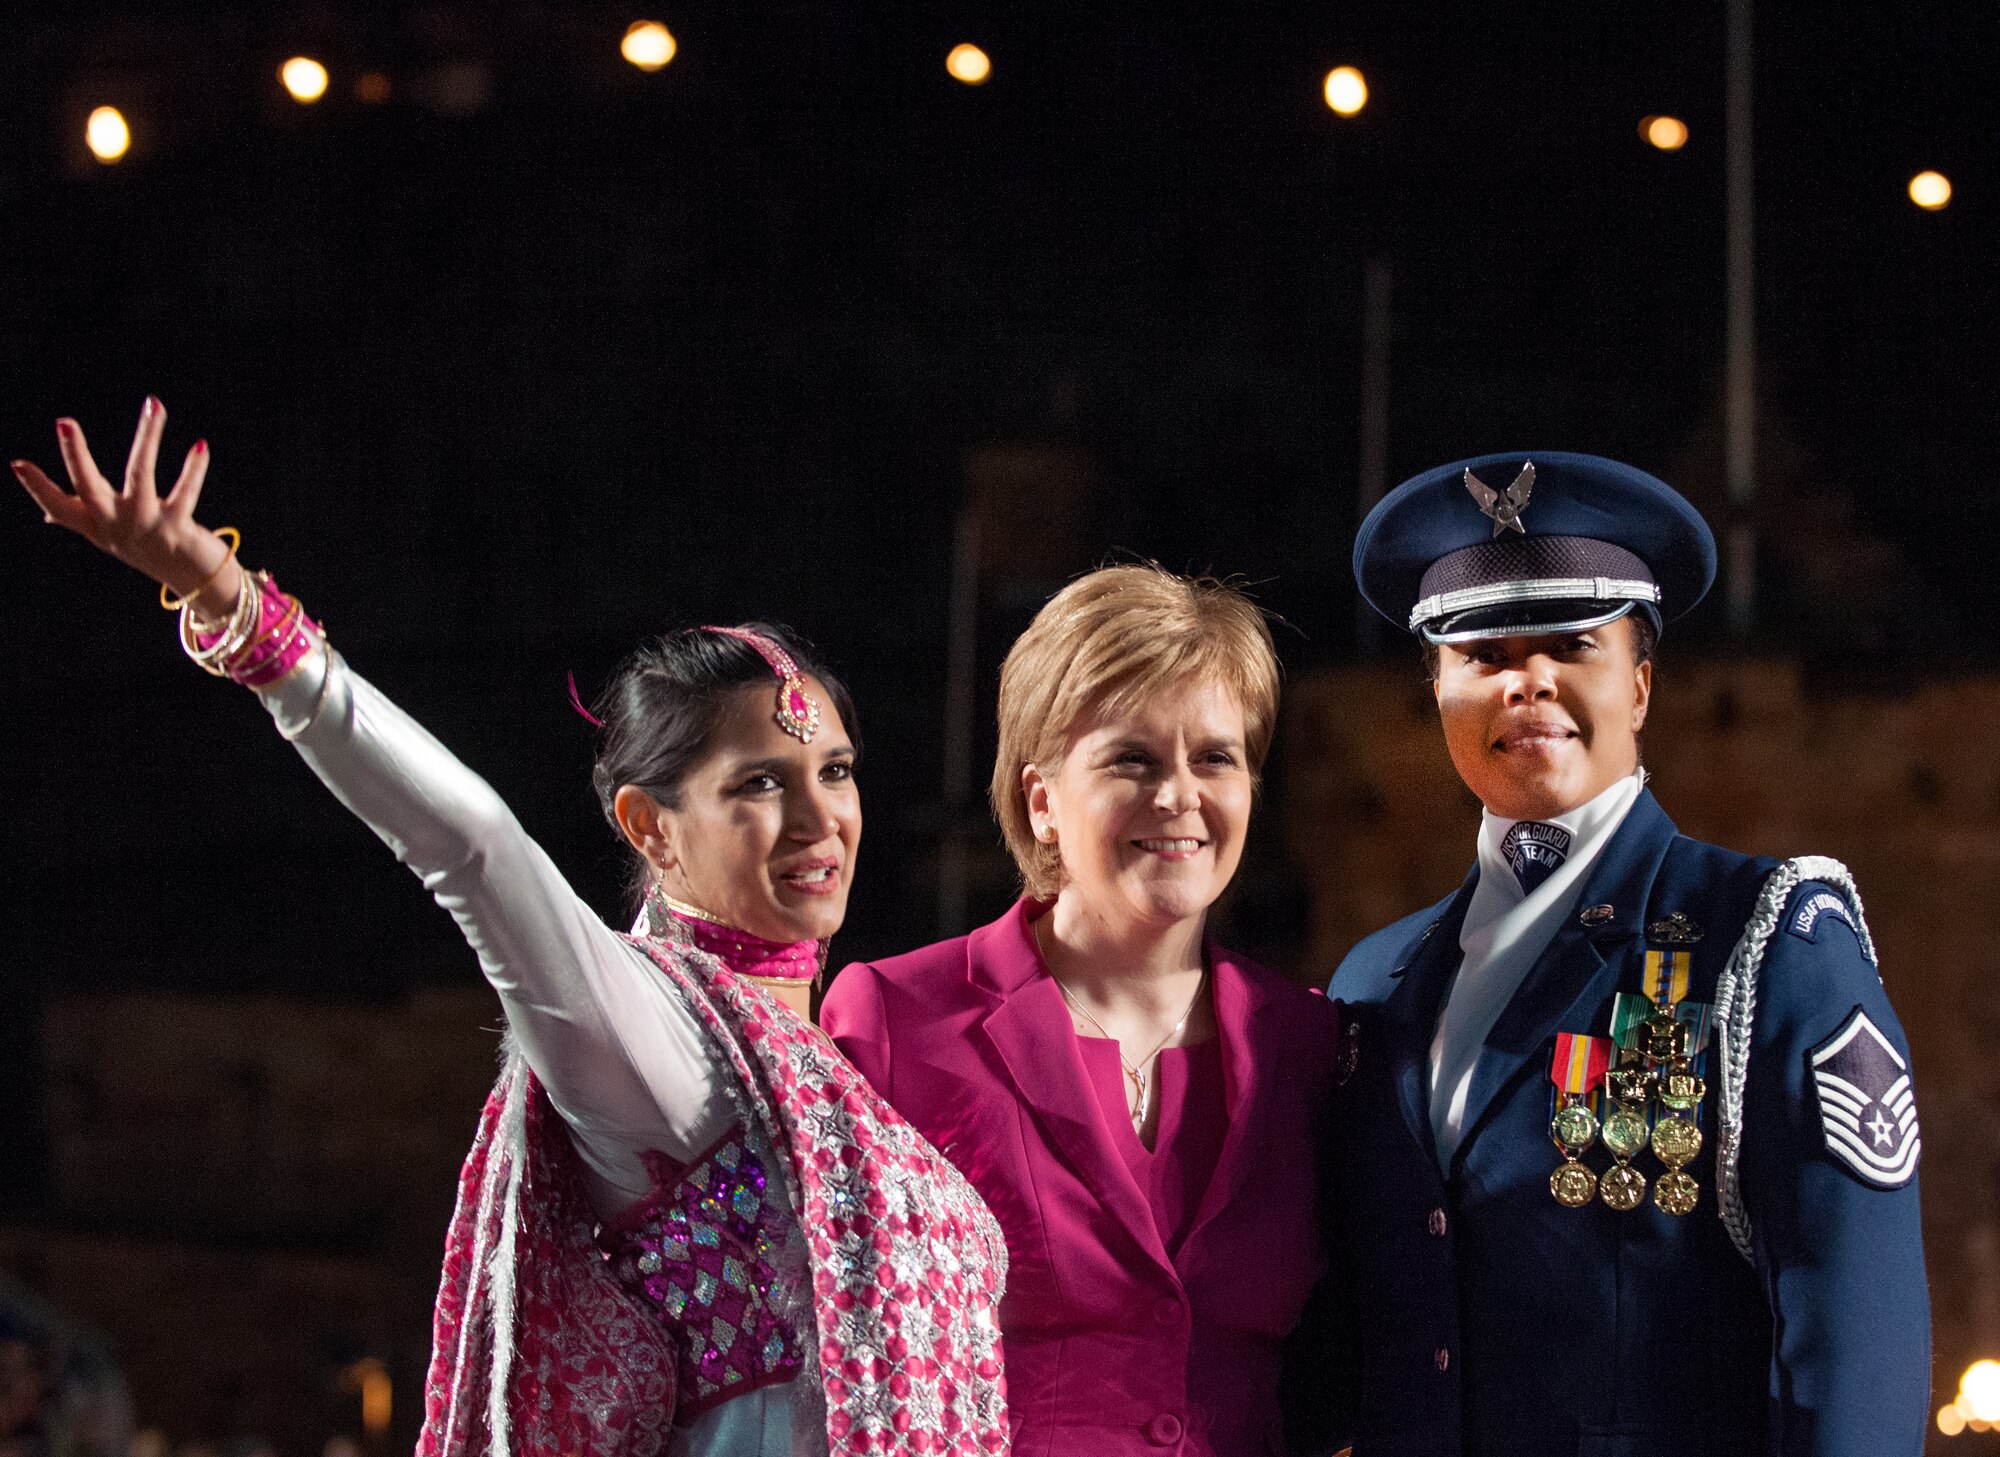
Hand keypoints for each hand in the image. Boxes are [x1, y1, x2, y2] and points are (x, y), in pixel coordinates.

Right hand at [12, 397, 240, 615]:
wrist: (192, 581)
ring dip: (148, 437)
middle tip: (64, 422)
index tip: (16, 464)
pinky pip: (185, 492)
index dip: (38, 487)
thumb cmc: (146, 551)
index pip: (59, 506)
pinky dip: (194, 468)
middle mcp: (116, 525)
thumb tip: (46, 514)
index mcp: (96, 525)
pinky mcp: (178, 526)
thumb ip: (80, 519)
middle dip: (76, 455)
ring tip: (153, 405)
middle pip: (88, 486)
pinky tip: (200, 445)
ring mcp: (146, 525)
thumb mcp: (108, 536)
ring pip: (141, 475)